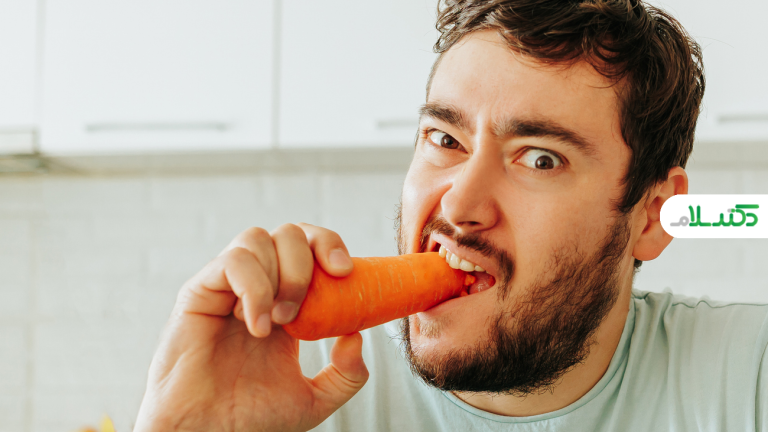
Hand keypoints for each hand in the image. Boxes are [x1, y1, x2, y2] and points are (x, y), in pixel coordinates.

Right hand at [134, 223, 368, 431]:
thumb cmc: (250, 418)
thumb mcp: (316, 400)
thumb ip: (346, 374)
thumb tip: (357, 334)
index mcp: (284, 300)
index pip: (309, 246)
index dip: (329, 245)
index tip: (345, 272)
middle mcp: (257, 286)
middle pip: (287, 232)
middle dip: (306, 260)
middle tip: (304, 308)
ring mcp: (227, 287)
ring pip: (257, 238)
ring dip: (279, 273)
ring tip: (280, 320)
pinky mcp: (198, 293)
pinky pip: (230, 262)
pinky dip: (253, 287)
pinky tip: (257, 325)